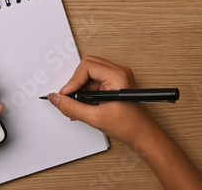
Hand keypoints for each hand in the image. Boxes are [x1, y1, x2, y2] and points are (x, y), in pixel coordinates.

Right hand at [48, 56, 201, 189]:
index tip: (66, 94)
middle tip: (70, 97)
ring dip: (81, 89)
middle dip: (76, 82)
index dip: (73, 80)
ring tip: (79, 106)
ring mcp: (118, 77)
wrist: (144, 136)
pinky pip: (95, 82)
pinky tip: (85, 107)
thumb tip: (57, 99)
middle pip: (88, 66)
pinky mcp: (116, 84)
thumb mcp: (96, 118)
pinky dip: (87, 93)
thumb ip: (72, 108)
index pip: (87, 66)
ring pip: (90, 75)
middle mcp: (119, 73)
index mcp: (118, 76)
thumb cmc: (130, 126)